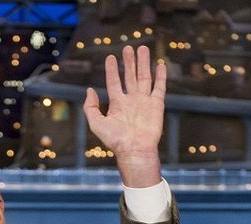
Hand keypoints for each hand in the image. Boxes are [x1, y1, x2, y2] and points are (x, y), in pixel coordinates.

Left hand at [83, 44, 165, 187]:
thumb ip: (90, 107)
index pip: (114, 82)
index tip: (110, 57)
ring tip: (142, 48)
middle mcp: (131, 100)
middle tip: (128, 47)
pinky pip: (159, 87)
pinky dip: (160, 76)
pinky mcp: (157, 105)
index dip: (111, 70)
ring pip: (144, 77)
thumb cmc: (115, 140)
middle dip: (129, 62)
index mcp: (117, 104)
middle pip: (129, 76)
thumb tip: (89, 90)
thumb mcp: (96, 123)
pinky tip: (160, 65)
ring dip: (143, 63)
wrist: (134, 149)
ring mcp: (144, 101)